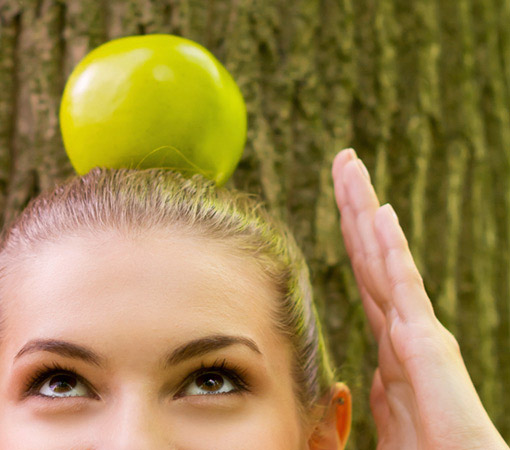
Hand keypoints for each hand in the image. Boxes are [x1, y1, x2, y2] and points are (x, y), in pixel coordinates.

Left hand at [332, 149, 507, 448]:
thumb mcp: (380, 438)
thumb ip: (358, 413)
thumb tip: (344, 389)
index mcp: (392, 352)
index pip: (366, 282)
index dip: (352, 239)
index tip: (339, 201)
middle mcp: (406, 337)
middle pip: (372, 260)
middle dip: (356, 209)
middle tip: (343, 160)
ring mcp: (419, 341)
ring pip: (384, 263)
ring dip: (366, 212)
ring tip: (350, 166)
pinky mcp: (430, 353)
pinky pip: (406, 292)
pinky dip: (394, 252)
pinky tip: (381, 216)